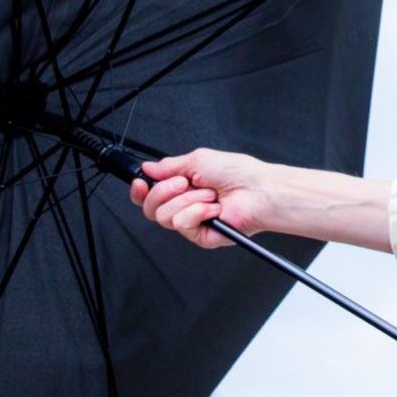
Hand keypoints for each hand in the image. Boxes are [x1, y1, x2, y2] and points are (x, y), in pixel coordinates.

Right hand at [126, 148, 274, 248]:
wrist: (257, 190)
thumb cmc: (237, 172)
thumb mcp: (197, 159)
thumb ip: (168, 166)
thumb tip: (148, 168)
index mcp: (183, 185)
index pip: (150, 194)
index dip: (140, 190)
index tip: (141, 182)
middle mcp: (185, 204)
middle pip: (150, 207)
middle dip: (164, 191)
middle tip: (185, 183)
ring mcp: (192, 221)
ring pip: (164, 216)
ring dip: (188, 200)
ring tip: (208, 195)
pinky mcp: (200, 236)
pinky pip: (182, 224)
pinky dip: (197, 212)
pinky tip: (213, 209)